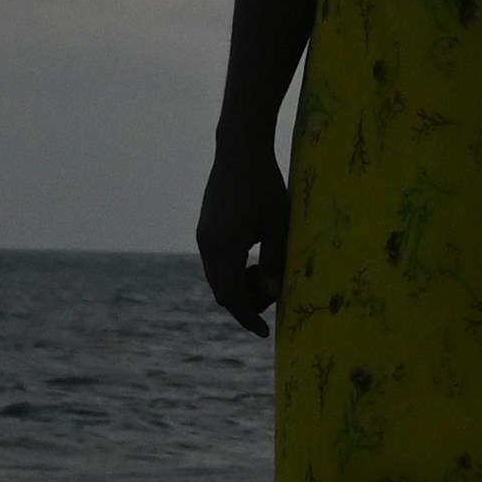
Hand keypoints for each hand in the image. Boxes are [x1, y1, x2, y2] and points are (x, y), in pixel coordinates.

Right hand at [197, 140, 289, 329]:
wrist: (239, 150)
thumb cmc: (265, 183)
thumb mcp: (278, 223)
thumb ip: (274, 260)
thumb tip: (272, 295)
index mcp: (226, 244)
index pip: (232, 296)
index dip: (248, 317)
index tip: (265, 331)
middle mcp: (208, 244)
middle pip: (222, 292)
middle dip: (246, 303)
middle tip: (273, 292)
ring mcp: (203, 237)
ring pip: (216, 279)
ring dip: (239, 287)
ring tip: (264, 270)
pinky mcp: (204, 230)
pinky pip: (215, 264)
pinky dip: (232, 272)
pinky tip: (252, 258)